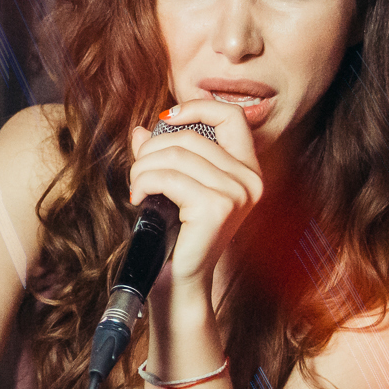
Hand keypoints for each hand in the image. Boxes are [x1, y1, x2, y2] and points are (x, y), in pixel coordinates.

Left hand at [128, 99, 264, 301]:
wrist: (181, 281)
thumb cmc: (179, 237)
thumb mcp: (175, 187)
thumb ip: (163, 156)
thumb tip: (139, 130)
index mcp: (248, 170)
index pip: (232, 116)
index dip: (197, 107)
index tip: (166, 118)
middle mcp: (250, 180)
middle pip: (191, 136)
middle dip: (153, 148)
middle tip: (138, 170)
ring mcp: (236, 193)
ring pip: (175, 155)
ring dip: (143, 168)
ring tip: (137, 187)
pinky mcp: (216, 207)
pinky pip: (168, 177)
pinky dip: (145, 183)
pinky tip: (140, 198)